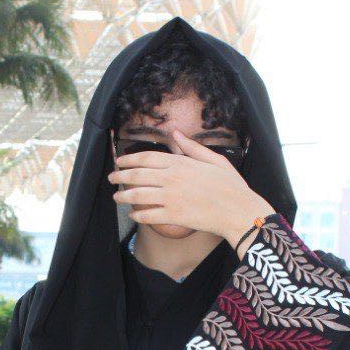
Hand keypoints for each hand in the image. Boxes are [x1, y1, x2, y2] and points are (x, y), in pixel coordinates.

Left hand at [108, 128, 273, 248]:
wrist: (238, 210)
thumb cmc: (230, 185)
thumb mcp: (214, 160)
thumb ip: (192, 147)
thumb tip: (176, 133)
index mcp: (181, 163)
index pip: (147, 158)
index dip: (129, 159)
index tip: (119, 162)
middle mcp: (172, 178)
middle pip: (138, 175)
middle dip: (120, 176)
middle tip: (111, 179)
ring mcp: (171, 198)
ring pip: (138, 196)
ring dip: (124, 196)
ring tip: (116, 197)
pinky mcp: (174, 216)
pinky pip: (148, 215)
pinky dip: (138, 215)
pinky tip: (133, 215)